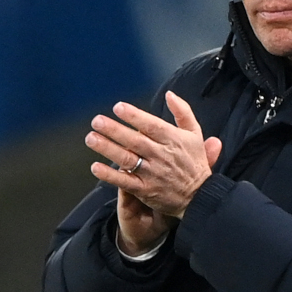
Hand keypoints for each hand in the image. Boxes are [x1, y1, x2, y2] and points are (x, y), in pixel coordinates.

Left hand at [85, 92, 222, 250]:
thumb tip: (170, 94)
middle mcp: (162, 155)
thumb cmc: (194, 162)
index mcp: (174, 140)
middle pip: (135, 141)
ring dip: (108, 148)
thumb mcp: (195, 134)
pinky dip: (110, 175)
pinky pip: (125, 181)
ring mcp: (153, 173)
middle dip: (115, 130)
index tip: (117, 107)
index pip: (151, 125)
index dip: (134, 116)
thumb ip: (183, 112)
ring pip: (127, 159)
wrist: (200, 196)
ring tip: (91, 138)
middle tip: (97, 121)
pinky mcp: (146, 190)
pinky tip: (96, 167)